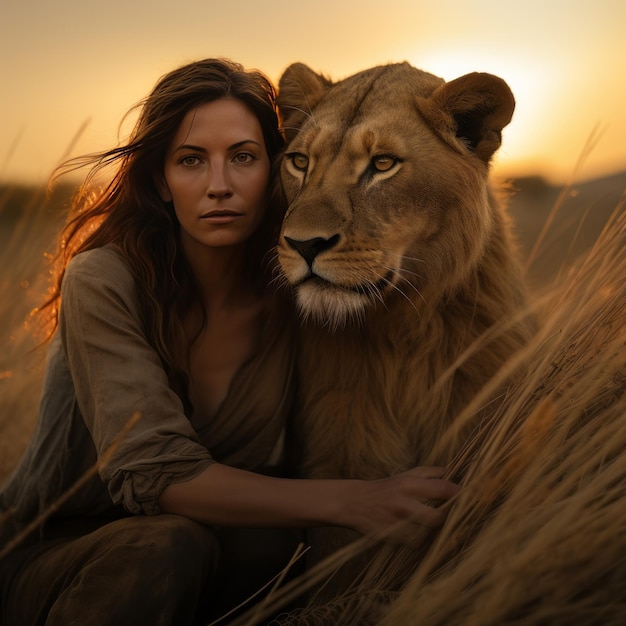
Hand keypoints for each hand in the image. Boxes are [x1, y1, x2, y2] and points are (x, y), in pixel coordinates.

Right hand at [340, 466, 460, 537]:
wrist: (354, 502)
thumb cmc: (385, 488)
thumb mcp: (404, 475)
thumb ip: (428, 473)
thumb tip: (451, 471)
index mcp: (408, 484)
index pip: (442, 489)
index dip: (459, 494)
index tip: (471, 497)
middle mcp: (403, 502)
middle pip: (437, 517)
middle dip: (444, 518)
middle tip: (444, 516)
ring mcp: (396, 522)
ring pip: (426, 534)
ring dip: (430, 531)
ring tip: (427, 525)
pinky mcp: (389, 537)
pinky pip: (413, 544)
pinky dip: (417, 540)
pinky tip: (414, 533)